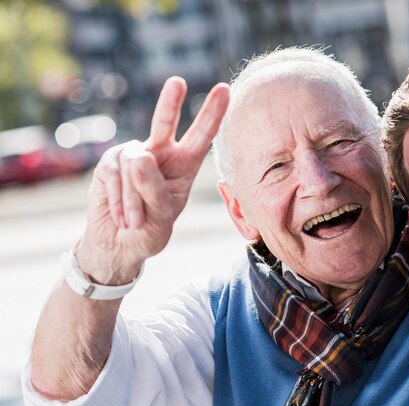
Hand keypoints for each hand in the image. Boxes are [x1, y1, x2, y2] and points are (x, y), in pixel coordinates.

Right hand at [78, 77, 229, 283]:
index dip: (212, 115)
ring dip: (134, 199)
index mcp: (184, 167)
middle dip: (170, 103)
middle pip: (164, 124)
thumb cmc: (149, 232)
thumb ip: (155, 192)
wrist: (119, 244)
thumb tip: (140, 156)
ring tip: (134, 221)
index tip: (225, 90)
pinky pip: (115, 174)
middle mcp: (160, 155)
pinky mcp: (109, 163)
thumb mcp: (161, 220)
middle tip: (178, 82)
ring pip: (135, 165)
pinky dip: (119, 199)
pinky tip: (121, 217)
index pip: (200, 138)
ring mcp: (133, 156)